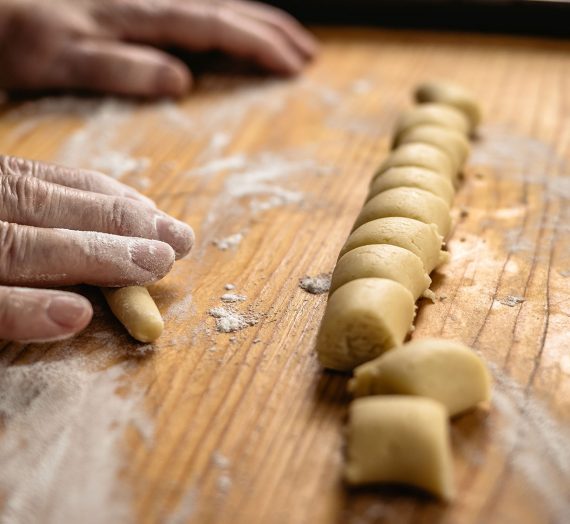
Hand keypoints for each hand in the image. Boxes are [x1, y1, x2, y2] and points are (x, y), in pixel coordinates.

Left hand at [0, 0, 316, 96]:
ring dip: (255, 21)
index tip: (296, 66)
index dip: (259, 45)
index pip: (215, 27)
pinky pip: (195, 9)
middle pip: (225, 9)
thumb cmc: (17, 35)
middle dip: (270, 32)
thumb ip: (120, 68)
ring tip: (287, 40)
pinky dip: (224, 19)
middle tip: (308, 56)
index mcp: (138, 14)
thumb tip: (181, 81)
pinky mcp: (136, 5)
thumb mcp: (61, 58)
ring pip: (214, 4)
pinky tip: (231, 27)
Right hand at [0, 155, 194, 341]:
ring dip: (95, 255)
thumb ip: (32, 215)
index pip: (41, 183)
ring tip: (157, 264)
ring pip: (19, 248)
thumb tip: (124, 217)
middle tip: (179, 239)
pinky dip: (27, 310)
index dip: (104, 196)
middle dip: (117, 221)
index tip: (154, 211)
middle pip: (39, 206)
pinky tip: (79, 315)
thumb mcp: (0, 217)